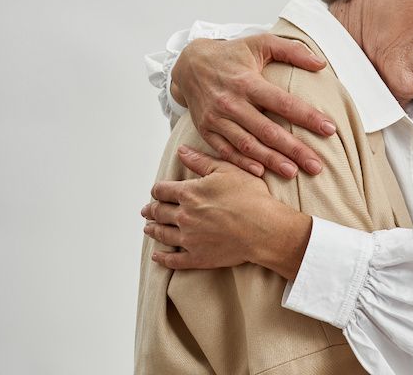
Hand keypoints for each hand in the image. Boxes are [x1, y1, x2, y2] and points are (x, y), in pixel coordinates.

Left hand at [142, 146, 310, 278]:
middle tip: (147, 210)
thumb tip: (182, 151)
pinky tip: (157, 255)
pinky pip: (172, 260)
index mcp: (189, 194)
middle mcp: (184, 216)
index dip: (158, 190)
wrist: (265, 229)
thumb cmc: (251, 197)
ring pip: (162, 234)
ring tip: (149, 228)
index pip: (162, 190)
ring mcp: (188, 239)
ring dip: (153, 230)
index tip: (158, 191)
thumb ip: (202, 161)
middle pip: (158, 212)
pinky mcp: (197, 257)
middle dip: (152, 210)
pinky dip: (162, 257)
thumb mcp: (228, 171)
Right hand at [173, 34, 335, 177]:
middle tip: (317, 165)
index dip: (308, 117)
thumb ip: (292, 50)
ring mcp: (216, 118)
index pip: (283, 103)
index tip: (330, 129)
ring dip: (271, 161)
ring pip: (247, 145)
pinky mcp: (205, 129)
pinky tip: (260, 172)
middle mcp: (231, 102)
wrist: (189, 63)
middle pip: (267, 131)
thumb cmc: (232, 53)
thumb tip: (321, 64)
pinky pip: (224, 151)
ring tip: (293, 172)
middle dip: (294, 149)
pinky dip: (241, 163)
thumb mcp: (261, 42)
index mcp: (247, 82)